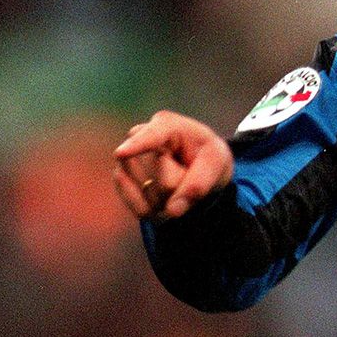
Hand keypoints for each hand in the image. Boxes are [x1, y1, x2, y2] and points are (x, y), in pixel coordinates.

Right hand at [112, 110, 233, 220]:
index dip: (137, 146)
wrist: (196, 166)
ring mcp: (127, 160)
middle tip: (191, 172)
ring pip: (153, 198)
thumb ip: (198, 185)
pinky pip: (140, 208)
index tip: (121, 153)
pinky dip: (157, 211)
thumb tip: (172, 211)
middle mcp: (140, 139)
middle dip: (184, 188)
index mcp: (167, 125)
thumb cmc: (206, 156)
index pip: (152, 137)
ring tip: (178, 180)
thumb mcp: (215, 163)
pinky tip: (164, 198)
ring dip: (170, 199)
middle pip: (166, 183)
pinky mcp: (121, 180)